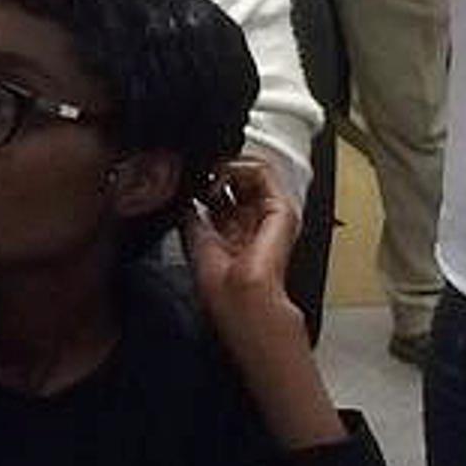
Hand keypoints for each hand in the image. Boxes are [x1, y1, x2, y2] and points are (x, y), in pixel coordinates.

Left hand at [184, 158, 299, 328]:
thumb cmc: (223, 287)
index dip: (204, 184)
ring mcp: (270, 216)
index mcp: (236, 236)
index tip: (188, 182)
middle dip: (215, 173)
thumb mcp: (196, 242)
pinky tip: (220, 176)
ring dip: (225, 167)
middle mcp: (254, 225)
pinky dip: (238, 166)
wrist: (243, 299)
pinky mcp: (282, 208)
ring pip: (250, 172)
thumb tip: (184, 197)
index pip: (224, 198)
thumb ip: (192, 216)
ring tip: (208, 176)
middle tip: (198, 174)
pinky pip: (262, 171)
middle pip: (238, 182)